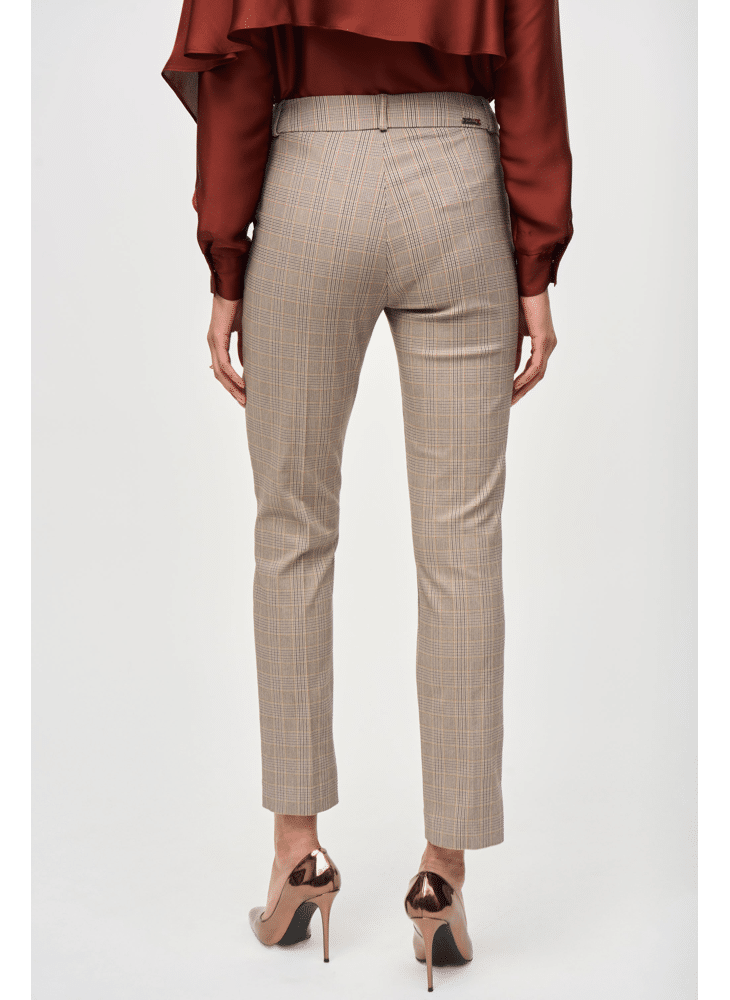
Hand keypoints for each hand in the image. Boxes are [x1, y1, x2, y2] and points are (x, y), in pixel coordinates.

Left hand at [207, 292, 245, 407]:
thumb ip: (244, 348)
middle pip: (219, 375)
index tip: (243, 395)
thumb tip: (247, 364)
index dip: (231, 383)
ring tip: (245, 399)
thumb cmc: (240, 303)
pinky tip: (243, 384)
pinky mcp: (217, 338)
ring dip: (233, 388)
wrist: (234, 286)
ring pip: (220, 373)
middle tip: (245, 404)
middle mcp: (213, 344)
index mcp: (218, 342)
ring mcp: (213, 342)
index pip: (222, 369)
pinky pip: (224, 364)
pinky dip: (234, 376)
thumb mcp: (245, 330)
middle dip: (232, 391)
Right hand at [512, 289, 557, 404]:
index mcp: (542, 343)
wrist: (527, 285)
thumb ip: (513, 351)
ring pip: (537, 374)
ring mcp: (548, 343)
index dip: (522, 384)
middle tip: (509, 404)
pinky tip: (514, 386)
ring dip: (523, 388)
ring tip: (510, 399)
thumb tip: (509, 370)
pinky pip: (535, 365)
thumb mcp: (513, 333)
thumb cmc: (519, 303)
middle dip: (522, 391)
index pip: (533, 370)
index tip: (509, 394)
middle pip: (537, 376)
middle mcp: (549, 345)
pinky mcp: (544, 340)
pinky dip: (525, 377)